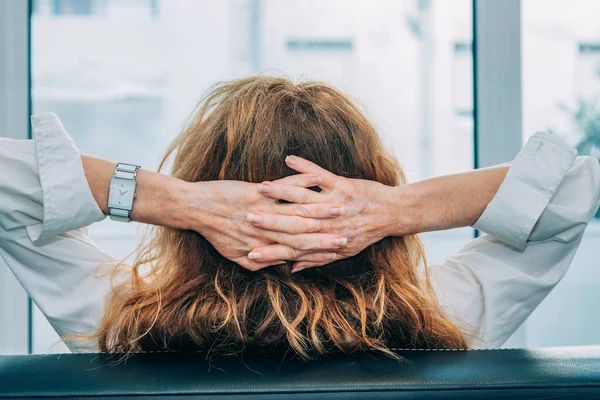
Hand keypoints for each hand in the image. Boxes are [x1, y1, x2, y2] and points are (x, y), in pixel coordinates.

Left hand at [185, 174, 348, 270]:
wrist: (194, 209)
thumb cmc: (214, 231)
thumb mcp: (233, 253)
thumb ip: (251, 262)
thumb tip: (265, 268)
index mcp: (263, 245)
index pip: (298, 251)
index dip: (320, 252)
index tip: (339, 250)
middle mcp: (267, 231)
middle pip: (303, 233)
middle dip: (328, 233)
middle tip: (349, 232)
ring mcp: (263, 211)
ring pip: (298, 210)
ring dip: (320, 207)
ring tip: (341, 206)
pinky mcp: (256, 194)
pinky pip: (283, 187)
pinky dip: (300, 181)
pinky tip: (317, 179)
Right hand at [246, 156, 405, 271]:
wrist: (390, 214)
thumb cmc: (363, 233)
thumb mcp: (341, 251)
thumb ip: (314, 259)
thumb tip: (291, 267)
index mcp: (324, 240)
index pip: (292, 247)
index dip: (270, 250)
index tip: (249, 251)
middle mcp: (327, 224)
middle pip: (293, 222)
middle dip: (268, 220)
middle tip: (246, 218)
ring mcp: (334, 202)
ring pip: (303, 197)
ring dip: (281, 192)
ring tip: (261, 188)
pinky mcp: (342, 185)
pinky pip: (320, 175)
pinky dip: (305, 167)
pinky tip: (290, 159)